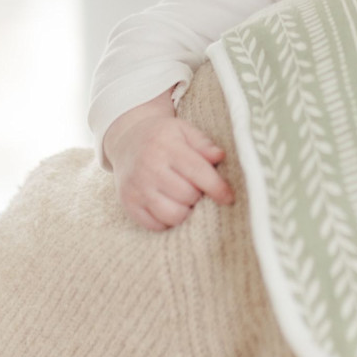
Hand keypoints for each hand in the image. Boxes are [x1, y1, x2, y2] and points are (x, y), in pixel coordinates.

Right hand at [103, 91, 235, 230]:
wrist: (127, 140)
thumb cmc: (163, 137)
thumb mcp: (184, 130)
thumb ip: (203, 143)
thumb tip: (220, 156)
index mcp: (166, 146)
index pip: (198, 171)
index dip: (217, 187)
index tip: (229, 197)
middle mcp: (148, 167)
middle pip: (187, 196)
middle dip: (199, 196)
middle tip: (197, 188)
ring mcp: (136, 187)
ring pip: (173, 215)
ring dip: (186, 211)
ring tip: (185, 199)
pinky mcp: (128, 203)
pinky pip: (155, 226)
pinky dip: (167, 221)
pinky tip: (169, 206)